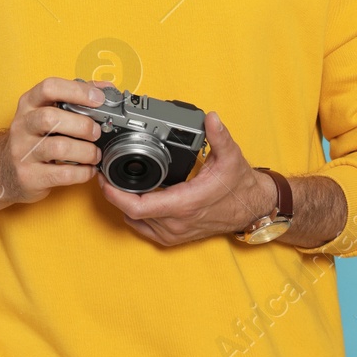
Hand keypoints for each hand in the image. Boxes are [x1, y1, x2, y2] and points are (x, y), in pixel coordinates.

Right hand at [0, 77, 111, 204]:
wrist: (2, 169)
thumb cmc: (32, 137)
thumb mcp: (44, 111)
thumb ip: (74, 98)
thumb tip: (105, 88)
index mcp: (28, 104)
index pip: (49, 88)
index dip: (76, 91)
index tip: (98, 99)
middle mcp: (23, 125)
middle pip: (51, 118)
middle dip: (82, 125)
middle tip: (96, 132)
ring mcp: (23, 151)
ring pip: (58, 147)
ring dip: (85, 151)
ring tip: (95, 154)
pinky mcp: (29, 176)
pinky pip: (62, 174)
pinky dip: (82, 172)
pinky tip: (88, 170)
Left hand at [96, 111, 274, 246]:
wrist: (251, 208)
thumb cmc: (239, 185)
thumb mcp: (231, 157)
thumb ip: (219, 136)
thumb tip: (210, 118)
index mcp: (184, 203)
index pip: (138, 207)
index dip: (115, 194)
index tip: (105, 178)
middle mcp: (176, 222)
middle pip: (131, 214)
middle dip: (114, 194)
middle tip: (106, 174)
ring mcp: (175, 233)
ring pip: (136, 222)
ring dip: (124, 205)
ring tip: (117, 183)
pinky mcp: (175, 237)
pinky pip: (144, 230)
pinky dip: (135, 216)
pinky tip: (134, 200)